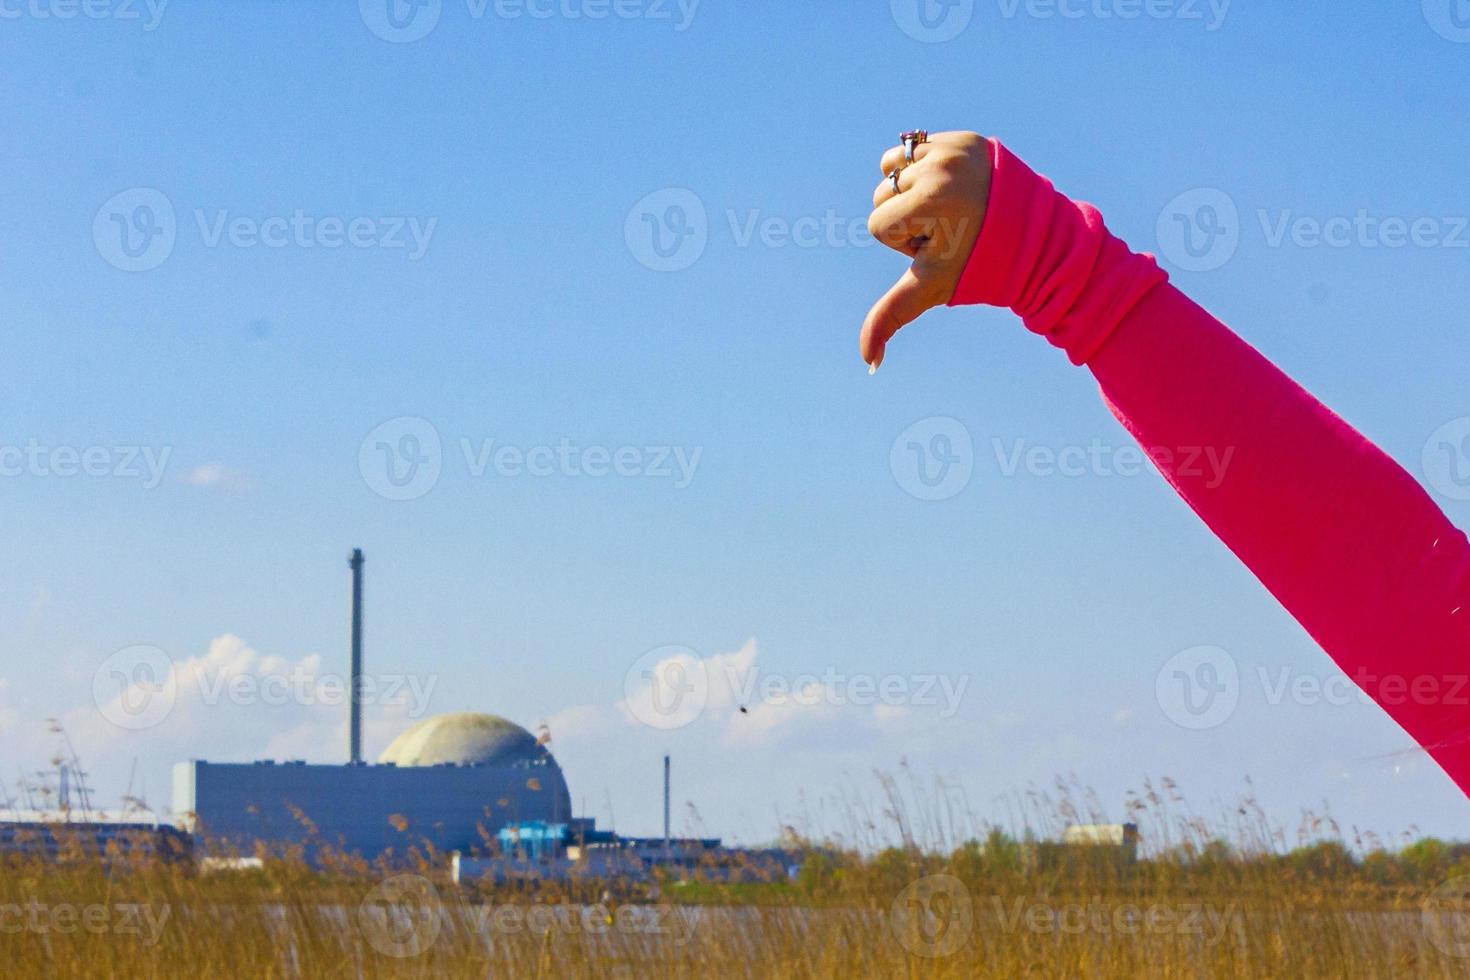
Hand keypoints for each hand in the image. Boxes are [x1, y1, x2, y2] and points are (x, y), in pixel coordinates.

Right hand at [861, 131, 993, 371]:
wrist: (1037, 242)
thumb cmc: (980, 269)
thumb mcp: (929, 288)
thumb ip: (891, 319)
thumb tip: (869, 365)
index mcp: (929, 200)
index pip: (878, 224)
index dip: (904, 243)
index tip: (941, 245)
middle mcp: (939, 167)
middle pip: (884, 194)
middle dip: (909, 217)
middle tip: (949, 229)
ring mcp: (953, 147)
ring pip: (895, 167)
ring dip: (912, 190)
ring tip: (950, 209)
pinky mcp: (964, 138)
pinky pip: (917, 146)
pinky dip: (924, 167)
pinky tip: (950, 188)